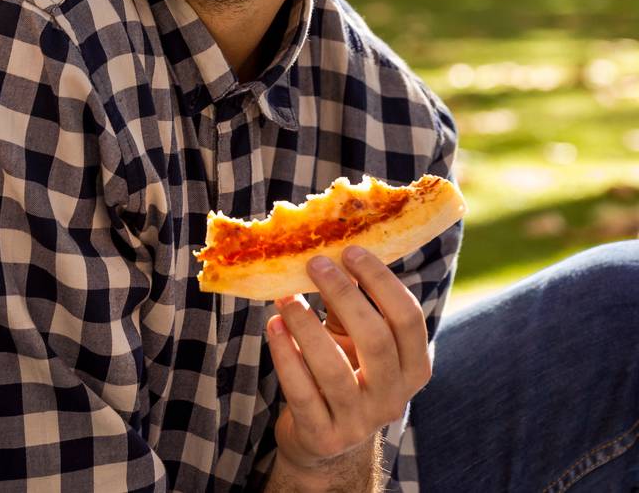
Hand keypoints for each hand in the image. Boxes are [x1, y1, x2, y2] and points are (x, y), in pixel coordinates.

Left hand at [266, 246, 431, 472]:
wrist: (325, 439)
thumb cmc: (342, 371)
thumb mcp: (353, 338)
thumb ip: (350, 302)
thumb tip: (332, 244)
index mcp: (412, 367)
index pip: (408, 319)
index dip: (381, 281)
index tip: (350, 250)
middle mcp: (393, 398)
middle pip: (377, 341)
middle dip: (345, 296)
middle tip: (315, 264)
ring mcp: (359, 422)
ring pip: (334, 370)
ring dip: (306, 326)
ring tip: (285, 297)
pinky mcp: (323, 436)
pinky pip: (302, 393)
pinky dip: (285, 356)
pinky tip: (273, 326)